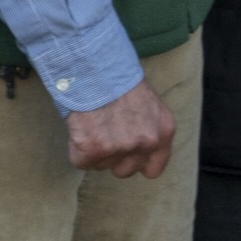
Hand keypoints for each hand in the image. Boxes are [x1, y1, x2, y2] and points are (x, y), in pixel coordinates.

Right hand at [63, 77, 178, 178]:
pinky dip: (77, 150)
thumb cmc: (120, 83)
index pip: (154, 169)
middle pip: (125, 171)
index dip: (138, 165)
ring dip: (95, 151)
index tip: (128, 158)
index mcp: (163, 132)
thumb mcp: (150, 105)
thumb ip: (149, 130)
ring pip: (102, 166)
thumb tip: (140, 151)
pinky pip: (82, 162)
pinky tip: (82, 129)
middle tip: (105, 135)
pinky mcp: (94, 150)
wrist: (98, 69)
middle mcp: (146, 142)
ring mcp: (121, 148)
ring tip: (95, 125)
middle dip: (113, 158)